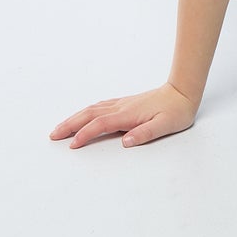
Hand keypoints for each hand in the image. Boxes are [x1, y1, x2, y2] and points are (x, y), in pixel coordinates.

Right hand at [50, 82, 197, 148]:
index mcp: (129, 114)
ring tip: (61, 127)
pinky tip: (83, 115)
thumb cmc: (177, 110)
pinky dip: (86, 111)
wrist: (183, 91)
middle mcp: (122, 107)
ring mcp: (123, 103)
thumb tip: (126, 141)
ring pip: (93, 108)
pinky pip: (100, 106)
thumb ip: (146, 133)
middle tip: (53, 135)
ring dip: (75, 117)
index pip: (101, 124)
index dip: (86, 134)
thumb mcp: (166, 125)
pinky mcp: (125, 103)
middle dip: (70, 124)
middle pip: (90, 114)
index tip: (73, 144)